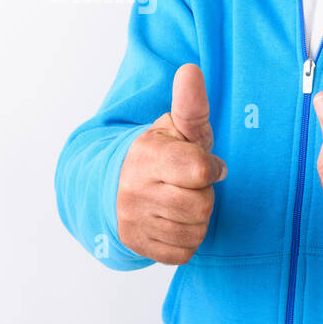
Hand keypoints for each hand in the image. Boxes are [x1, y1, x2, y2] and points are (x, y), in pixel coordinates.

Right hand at [117, 64, 226, 264]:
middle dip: (203, 195)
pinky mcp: (137, 245)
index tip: (201, 164)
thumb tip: (191, 70)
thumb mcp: (175, 127)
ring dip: (197, 219)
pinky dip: (186, 240)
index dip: (209, 168)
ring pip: (195, 231)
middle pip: (201, 205)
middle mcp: (134, 190)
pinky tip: (174, 222)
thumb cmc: (158, 154)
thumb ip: (190, 104)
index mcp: (147, 156)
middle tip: (189, 186)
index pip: (200, 170)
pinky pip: (183, 253)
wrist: (113, 185)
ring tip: (181, 203)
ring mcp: (133, 220)